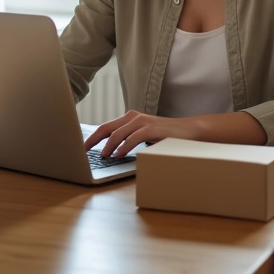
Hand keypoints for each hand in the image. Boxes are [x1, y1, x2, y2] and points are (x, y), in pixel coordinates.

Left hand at [84, 111, 201, 158]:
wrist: (190, 131)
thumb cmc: (165, 137)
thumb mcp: (144, 137)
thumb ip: (129, 139)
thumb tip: (110, 151)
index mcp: (130, 119)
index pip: (106, 127)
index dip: (92, 137)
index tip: (83, 147)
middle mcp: (134, 117)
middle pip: (107, 128)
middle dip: (93, 140)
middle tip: (84, 151)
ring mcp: (142, 122)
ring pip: (118, 133)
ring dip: (108, 146)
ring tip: (103, 156)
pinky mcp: (152, 128)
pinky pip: (133, 137)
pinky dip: (124, 146)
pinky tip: (119, 155)